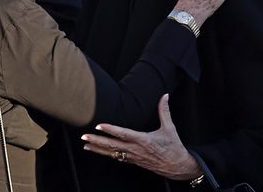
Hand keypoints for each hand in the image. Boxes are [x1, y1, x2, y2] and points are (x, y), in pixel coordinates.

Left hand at [81, 94, 201, 180]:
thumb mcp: (170, 128)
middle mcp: (136, 149)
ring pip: (112, 153)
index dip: (111, 130)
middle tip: (84, 136)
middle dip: (97, 141)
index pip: (124, 134)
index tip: (99, 126)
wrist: (178, 167)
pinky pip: (116, 157)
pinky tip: (95, 150)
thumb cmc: (174, 147)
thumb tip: (165, 95)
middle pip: (113, 145)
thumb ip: (164, 111)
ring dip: (97, 148)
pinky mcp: (133, 161)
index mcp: (144, 140)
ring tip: (85, 144)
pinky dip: (104, 154)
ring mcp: (133, 156)